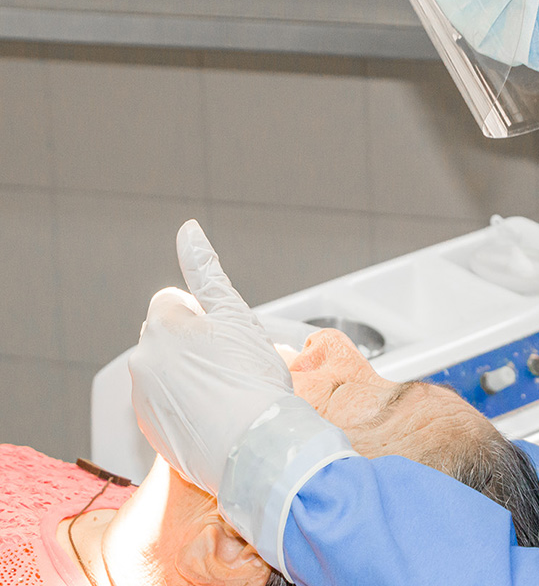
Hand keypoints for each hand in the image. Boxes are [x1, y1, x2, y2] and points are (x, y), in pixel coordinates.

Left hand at [129, 220, 295, 495]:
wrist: (257, 448)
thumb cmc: (252, 378)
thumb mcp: (236, 313)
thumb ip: (205, 269)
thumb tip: (187, 229)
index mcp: (161, 325)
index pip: (175, 301)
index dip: (206, 315)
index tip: (228, 337)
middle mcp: (143, 359)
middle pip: (170, 336)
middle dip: (194, 342)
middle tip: (231, 363)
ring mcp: (143, 398)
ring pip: (168, 369)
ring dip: (190, 372)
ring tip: (227, 391)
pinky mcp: (149, 431)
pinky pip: (166, 403)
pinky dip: (186, 404)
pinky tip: (216, 413)